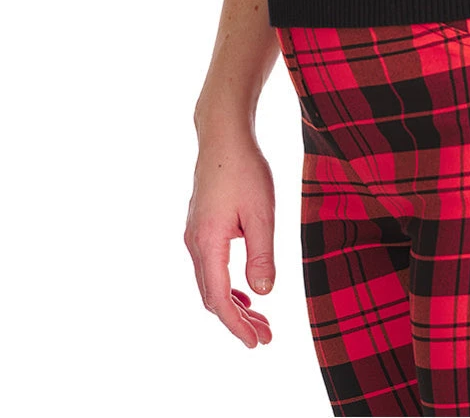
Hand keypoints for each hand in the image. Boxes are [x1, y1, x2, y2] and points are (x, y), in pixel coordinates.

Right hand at [185, 131, 275, 348]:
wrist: (223, 136)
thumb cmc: (245, 170)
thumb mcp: (261, 213)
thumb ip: (261, 255)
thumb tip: (263, 294)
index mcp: (208, 242)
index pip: (219, 299)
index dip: (237, 325)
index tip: (257, 342)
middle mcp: (195, 243)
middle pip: (212, 296)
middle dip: (238, 320)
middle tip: (266, 337)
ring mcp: (195, 235)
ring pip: (210, 283)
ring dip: (234, 304)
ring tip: (260, 319)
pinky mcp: (200, 226)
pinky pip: (210, 267)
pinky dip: (227, 285)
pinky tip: (245, 290)